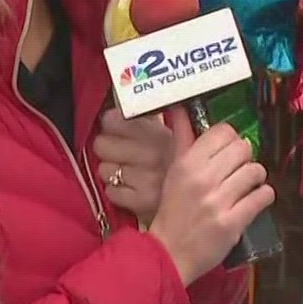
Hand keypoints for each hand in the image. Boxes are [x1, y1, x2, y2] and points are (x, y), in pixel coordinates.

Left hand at [92, 106, 173, 225]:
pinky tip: (131, 189)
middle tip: (120, 153)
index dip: (111, 124)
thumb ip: (156, 118)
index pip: (112, 120)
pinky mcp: (139, 202)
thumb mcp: (179, 137)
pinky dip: (118, 192)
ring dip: (113, 173)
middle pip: (101, 144)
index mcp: (158, 133)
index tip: (115, 129)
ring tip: (128, 173)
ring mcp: (144, 179)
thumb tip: (137, 97)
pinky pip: (111, 192)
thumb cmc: (184, 168)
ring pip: (104, 170)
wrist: (200, 206)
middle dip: (108, 149)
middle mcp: (150, 154)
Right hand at [148, 108, 273, 285]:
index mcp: (187, 164)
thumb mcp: (173, 172)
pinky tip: (253, 201)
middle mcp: (203, 179)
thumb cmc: (172, 211)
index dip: (230, 140)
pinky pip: (263, 196)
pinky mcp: (233, 222)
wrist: (168, 254)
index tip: (227, 151)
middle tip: (237, 170)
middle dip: (244, 158)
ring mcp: (219, 202)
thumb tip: (180, 110)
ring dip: (255, 179)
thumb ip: (182, 140)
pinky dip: (263, 197)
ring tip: (246, 186)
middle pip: (243, 148)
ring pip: (256, 171)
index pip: (223, 132)